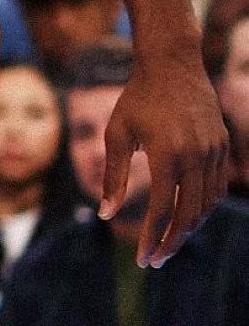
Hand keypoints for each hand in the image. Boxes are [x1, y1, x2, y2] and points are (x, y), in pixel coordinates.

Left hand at [101, 47, 228, 266]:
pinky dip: (202, 208)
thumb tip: (104, 215)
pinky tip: (184, 217)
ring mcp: (213, 152)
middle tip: (155, 261)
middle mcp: (195, 156)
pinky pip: (216, 189)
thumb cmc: (137, 98)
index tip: (141, 260)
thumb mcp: (117, 133)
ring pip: (206, 205)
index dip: (151, 238)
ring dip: (187, 229)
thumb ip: (112, 176)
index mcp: (167, 153)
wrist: (172, 64)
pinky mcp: (222, 147)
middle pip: (188, 215)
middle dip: (170, 243)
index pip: (161, 210)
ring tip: (166, 242)